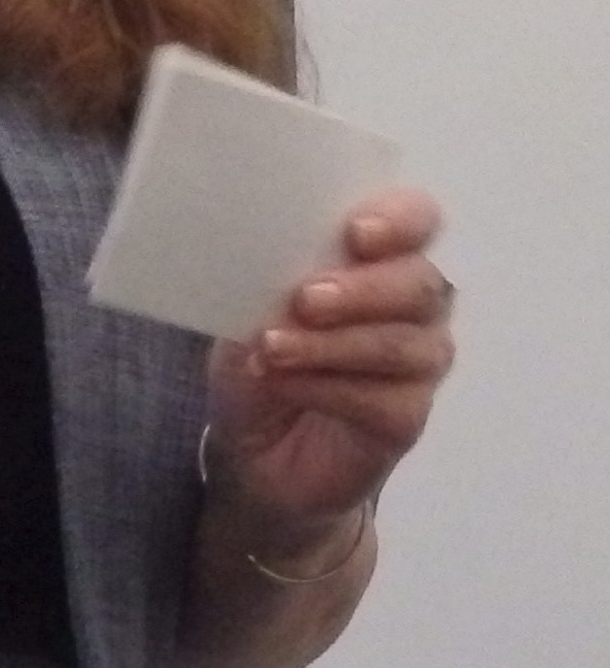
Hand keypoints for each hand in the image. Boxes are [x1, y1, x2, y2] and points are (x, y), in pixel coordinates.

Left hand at [202, 188, 455, 540]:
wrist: (252, 448)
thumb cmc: (262, 358)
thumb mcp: (248, 310)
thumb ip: (271, 282)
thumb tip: (276, 270)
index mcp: (381, 257)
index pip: (418, 219)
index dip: (400, 220)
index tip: (357, 234)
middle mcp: (415, 305)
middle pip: (419, 284)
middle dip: (361, 290)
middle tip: (305, 300)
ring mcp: (419, 363)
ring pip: (402, 344)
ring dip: (332, 344)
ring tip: (273, 350)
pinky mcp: (407, 417)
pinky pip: (385, 398)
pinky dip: (327, 388)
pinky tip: (287, 386)